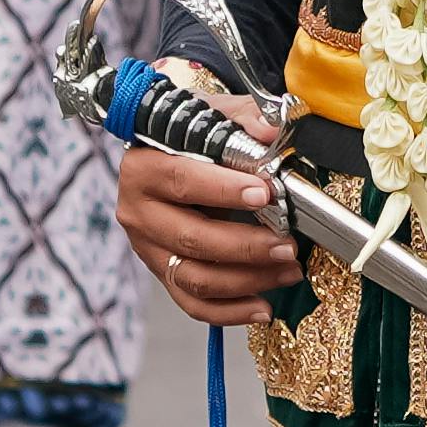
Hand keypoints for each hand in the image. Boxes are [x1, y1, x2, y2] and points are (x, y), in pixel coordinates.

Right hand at [109, 68, 301, 328]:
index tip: (265, 195)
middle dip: (245, 246)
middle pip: (191, 238)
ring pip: (195, 278)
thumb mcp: (217, 114)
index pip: (182, 181)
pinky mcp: (162, 274)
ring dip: (247, 279)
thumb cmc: (197, 135)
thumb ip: (245, 117)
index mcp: (144, 168)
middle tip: (288, 244)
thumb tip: (270, 130)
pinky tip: (265, 307)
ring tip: (289, 270)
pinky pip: (193, 304)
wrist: (173, 154)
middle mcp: (137, 212)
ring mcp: (148, 249)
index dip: (223, 190)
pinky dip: (230, 312)